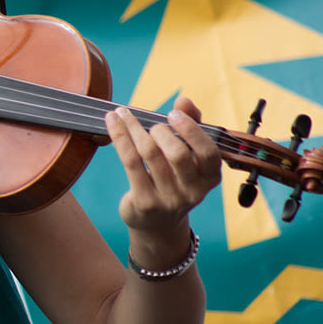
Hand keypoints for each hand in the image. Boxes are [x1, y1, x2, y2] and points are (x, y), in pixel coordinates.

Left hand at [104, 97, 220, 235]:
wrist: (156, 223)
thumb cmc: (174, 179)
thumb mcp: (188, 157)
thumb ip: (191, 126)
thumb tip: (184, 100)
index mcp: (209, 178)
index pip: (208, 153)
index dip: (191, 130)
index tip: (173, 113)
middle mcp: (193, 192)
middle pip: (177, 154)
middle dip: (160, 131)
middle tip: (149, 124)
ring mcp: (168, 200)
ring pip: (149, 154)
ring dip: (133, 128)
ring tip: (122, 113)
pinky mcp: (144, 202)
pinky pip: (130, 162)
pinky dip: (120, 137)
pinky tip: (112, 122)